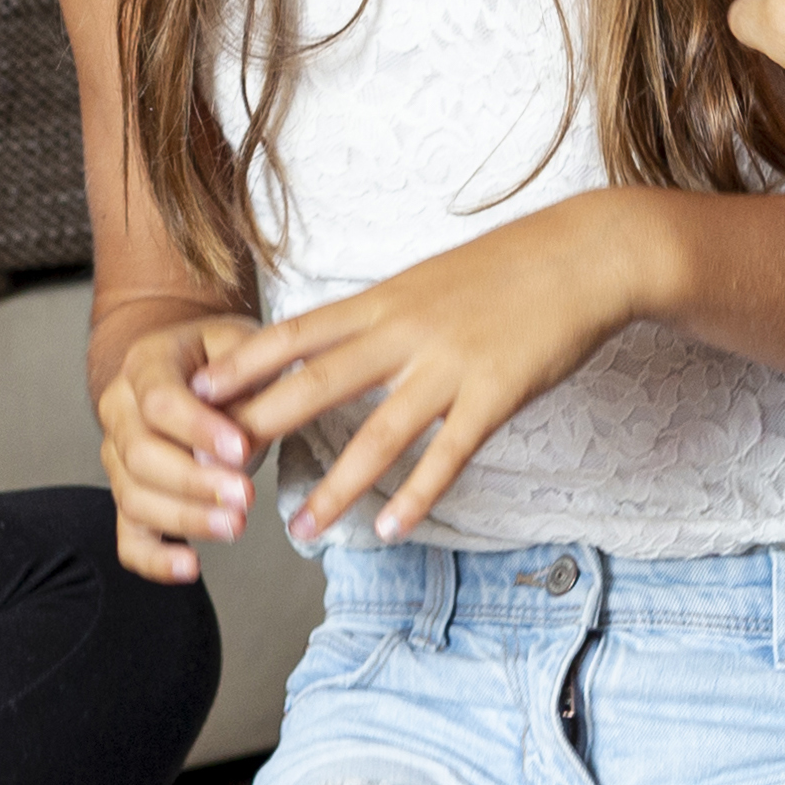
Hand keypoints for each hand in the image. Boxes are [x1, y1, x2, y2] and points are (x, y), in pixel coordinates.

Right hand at [99, 310, 265, 582]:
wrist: (191, 367)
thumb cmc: (222, 359)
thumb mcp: (242, 346)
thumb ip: (243, 381)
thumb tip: (240, 437)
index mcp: (145, 364)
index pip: (159, 400)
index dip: (197, 429)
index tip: (240, 449)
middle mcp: (120, 410)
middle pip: (140, 455)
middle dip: (194, 482)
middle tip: (245, 497)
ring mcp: (118, 456)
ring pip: (135, 497)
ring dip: (186, 518)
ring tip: (235, 526)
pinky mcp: (131, 496)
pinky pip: (130, 537)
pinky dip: (155, 560)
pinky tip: (190, 567)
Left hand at [188, 194, 663, 547]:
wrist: (586, 254)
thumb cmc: (511, 267)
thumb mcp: (432, 278)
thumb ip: (387, 313)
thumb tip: (342, 339)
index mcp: (386, 300)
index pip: (298, 333)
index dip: (246, 362)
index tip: (198, 389)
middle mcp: (406, 331)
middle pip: (319, 384)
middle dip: (264, 428)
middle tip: (216, 469)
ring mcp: (450, 364)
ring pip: (378, 434)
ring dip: (337, 487)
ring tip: (301, 530)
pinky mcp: (494, 394)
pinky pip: (447, 454)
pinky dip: (417, 494)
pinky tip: (391, 528)